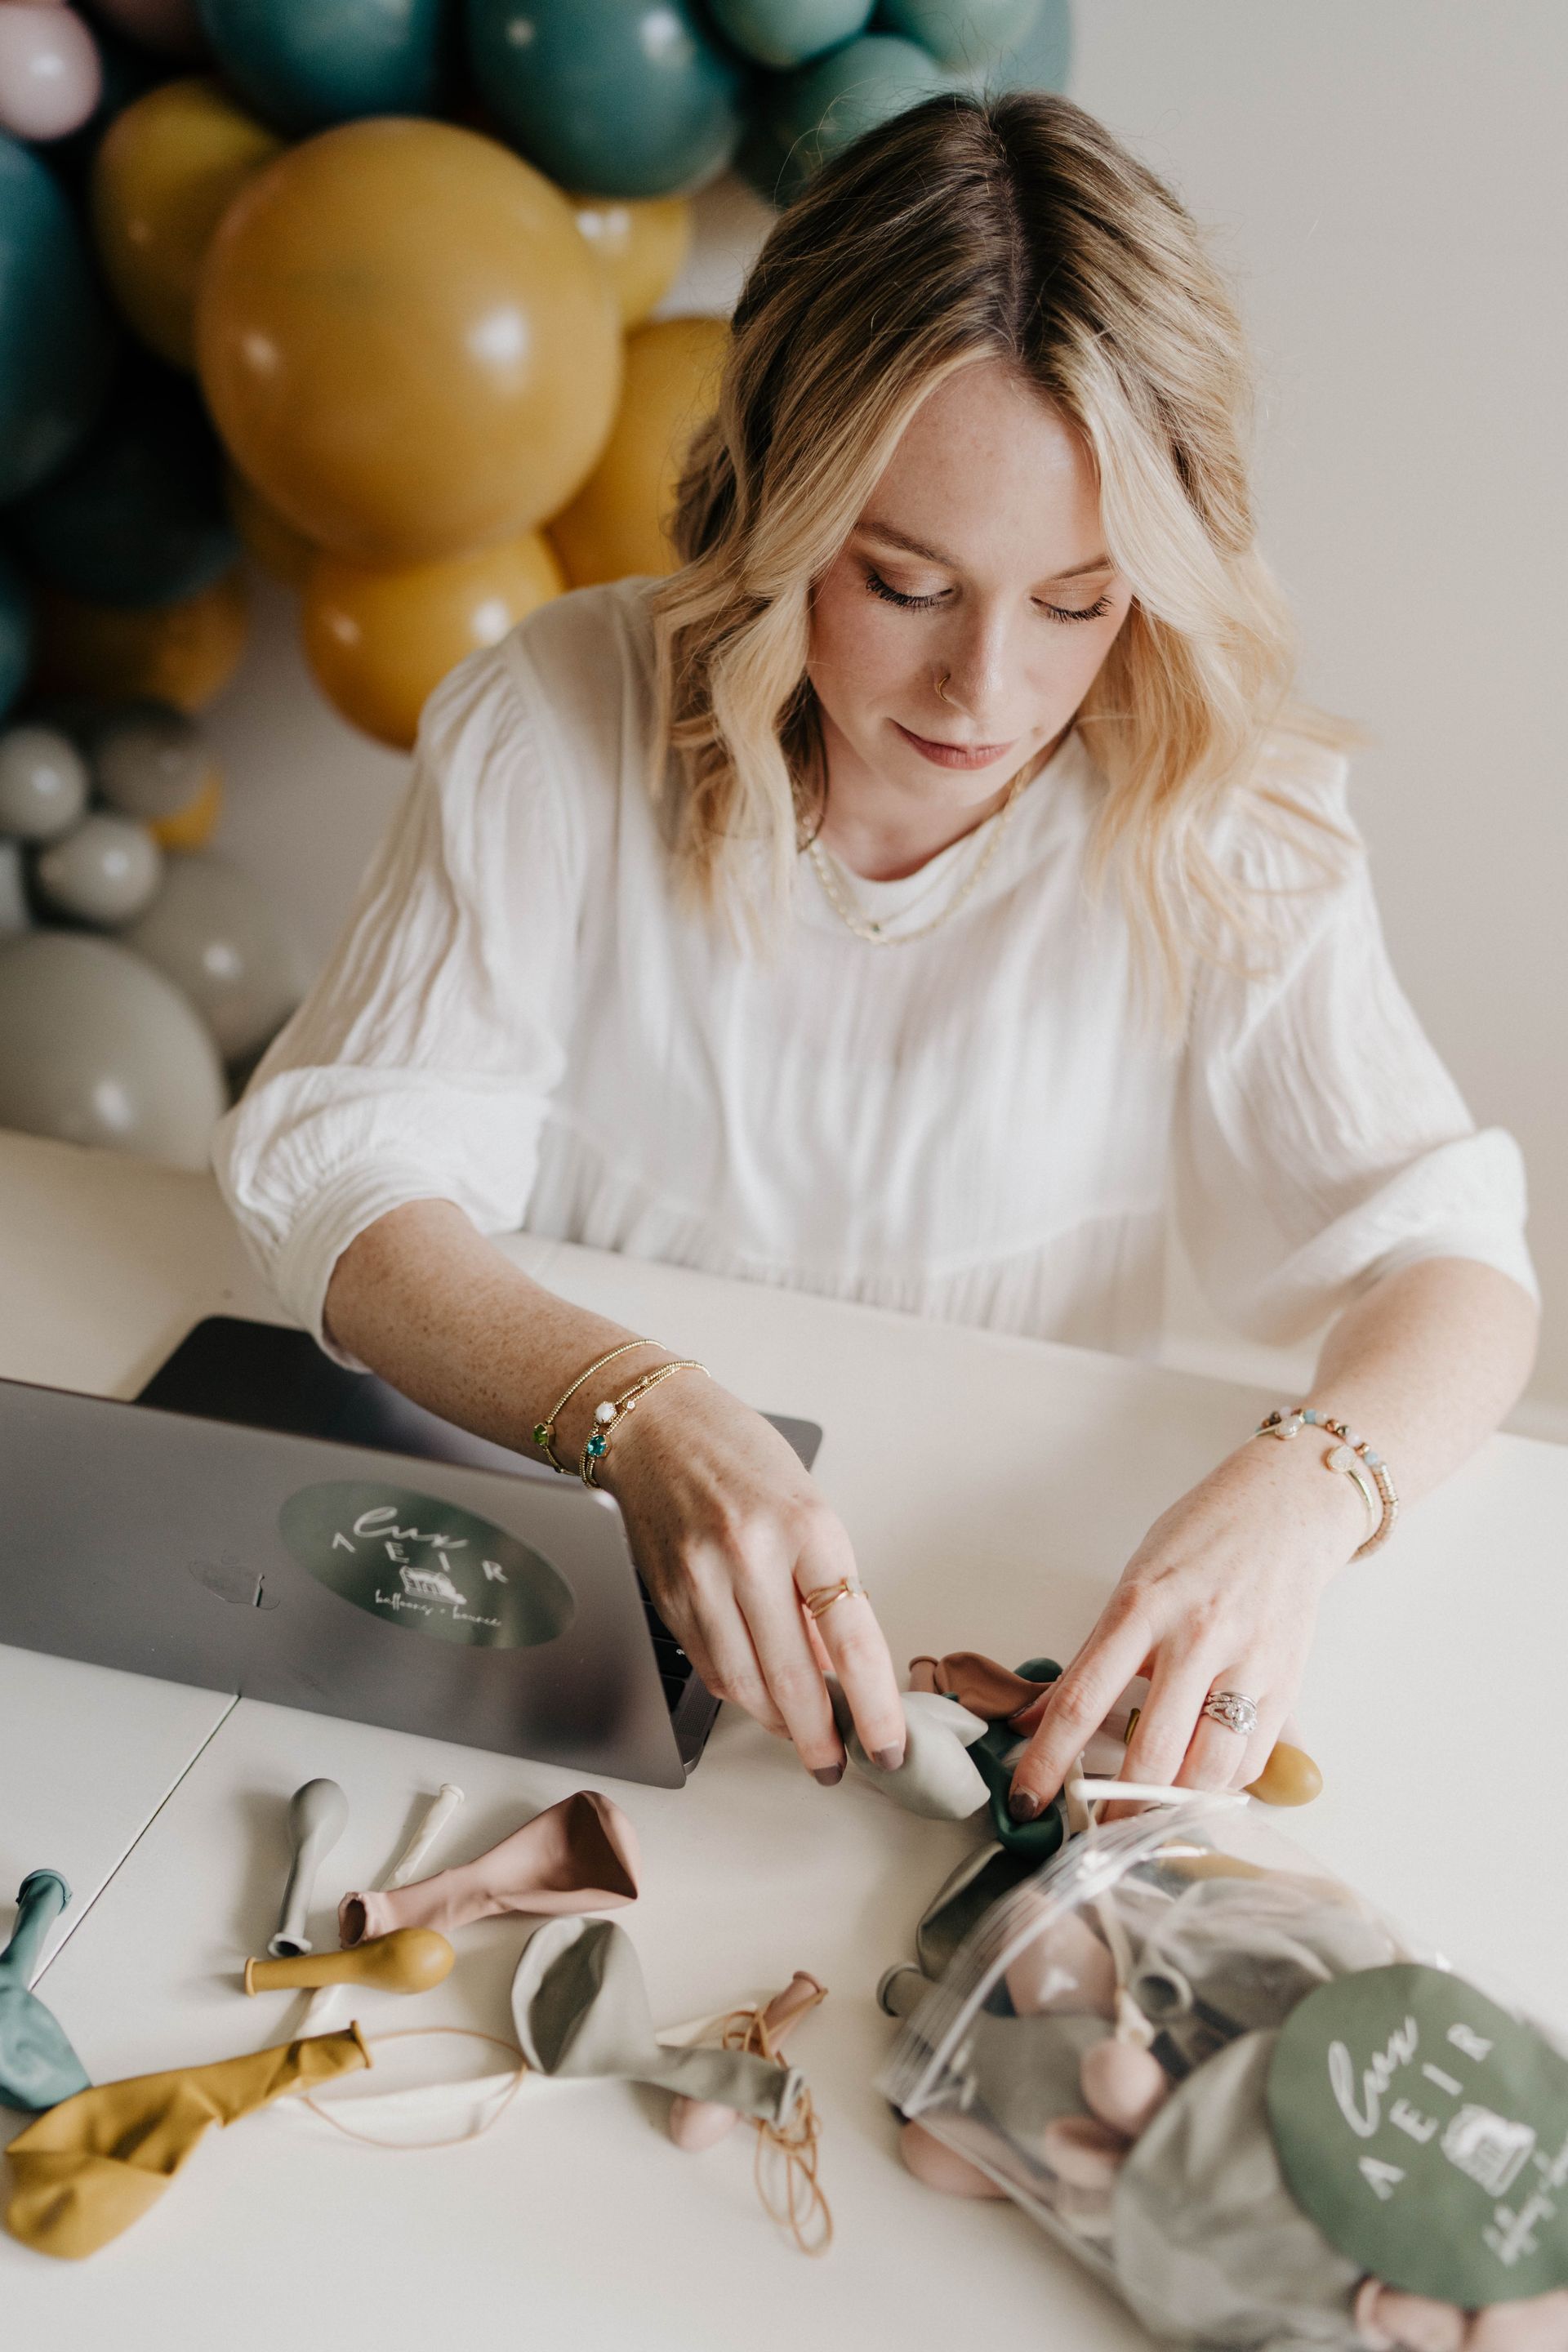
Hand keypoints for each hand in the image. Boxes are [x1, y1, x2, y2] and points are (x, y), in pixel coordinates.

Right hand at [571, 1367, 906, 1784]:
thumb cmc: (741, 1456)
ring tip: (802, 1734)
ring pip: (744, 1684)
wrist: (653, 1425)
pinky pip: (709, 1665)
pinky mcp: (666, 1596)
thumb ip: (824, 1587)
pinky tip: (760, 1695)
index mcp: (805, 1526)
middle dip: (820, 1738)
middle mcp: (749, 1554)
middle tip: (836, 1766)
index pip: (852, 1639)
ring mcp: (701, 1578)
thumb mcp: (807, 1508)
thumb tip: (841, 1668)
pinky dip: (740, 1691)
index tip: (889, 1746)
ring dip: (778, 1722)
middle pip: (793, 1677)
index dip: (874, 1707)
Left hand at [1007, 1434, 1366, 1822]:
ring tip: (1144, 1818)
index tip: (1025, 1799)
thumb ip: (1093, 1657)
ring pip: (1207, 1770)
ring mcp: (1247, 1663)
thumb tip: (1037, 1718)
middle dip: (1118, 1807)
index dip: (1048, 1761)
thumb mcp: (1133, 1584)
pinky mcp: (1286, 1685)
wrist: (1286, 1510)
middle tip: (1096, 1830)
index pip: (1083, 1700)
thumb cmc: (1201, 1541)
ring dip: (1171, 1809)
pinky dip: (1218, 1787)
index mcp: (1142, 1607)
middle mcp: (1196, 1637)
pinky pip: (1249, 1762)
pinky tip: (1197, 1785)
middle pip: (1151, 1751)